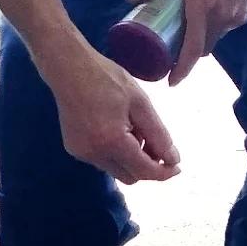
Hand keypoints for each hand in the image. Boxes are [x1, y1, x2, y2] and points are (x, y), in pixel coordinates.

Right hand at [45, 48, 182, 183]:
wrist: (69, 69)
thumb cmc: (108, 79)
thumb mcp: (141, 103)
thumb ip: (159, 135)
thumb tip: (172, 161)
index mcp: (112, 141)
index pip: (144, 171)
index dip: (164, 172)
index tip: (177, 166)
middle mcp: (94, 154)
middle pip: (130, 176)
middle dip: (146, 165)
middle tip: (153, 140)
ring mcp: (81, 153)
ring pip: (117, 170)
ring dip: (130, 159)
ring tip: (130, 127)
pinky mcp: (74, 149)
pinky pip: (103, 161)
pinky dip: (115, 152)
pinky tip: (114, 128)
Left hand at [126, 0, 246, 84]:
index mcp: (203, 8)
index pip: (191, 49)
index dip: (181, 70)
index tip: (171, 82)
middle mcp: (222, 19)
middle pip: (203, 47)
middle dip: (188, 51)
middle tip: (174, 44)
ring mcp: (237, 19)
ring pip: (215, 36)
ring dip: (202, 34)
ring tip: (192, 18)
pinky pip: (226, 26)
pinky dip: (216, 22)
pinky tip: (213, 4)